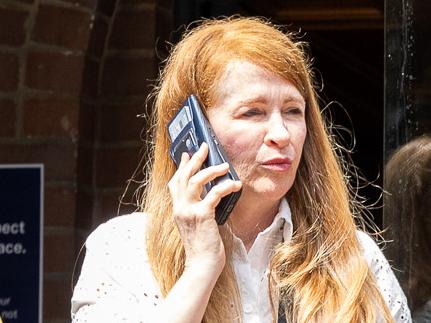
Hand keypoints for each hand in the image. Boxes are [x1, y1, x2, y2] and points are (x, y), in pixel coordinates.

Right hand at [168, 143, 241, 273]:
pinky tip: (235, 184)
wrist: (202, 265)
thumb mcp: (195, 224)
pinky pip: (213, 194)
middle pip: (184, 176)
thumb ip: (197, 209)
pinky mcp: (202, 215)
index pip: (174, 183)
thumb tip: (209, 195)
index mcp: (178, 209)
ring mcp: (189, 211)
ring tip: (224, 165)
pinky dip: (225, 186)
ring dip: (211, 170)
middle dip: (195, 159)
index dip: (181, 167)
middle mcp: (180, 208)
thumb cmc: (203, 246)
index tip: (186, 154)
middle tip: (204, 147)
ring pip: (196, 181)